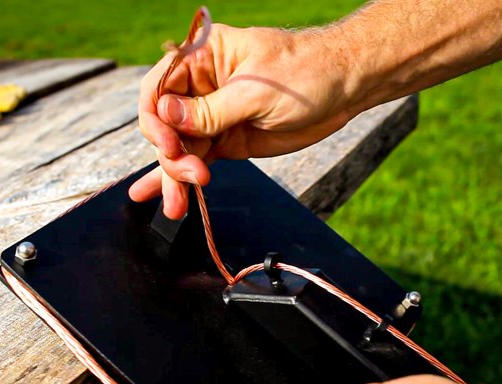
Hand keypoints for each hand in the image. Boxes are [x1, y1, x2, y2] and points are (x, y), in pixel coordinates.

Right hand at [131, 23, 356, 218]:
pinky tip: (171, 200)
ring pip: (179, 149)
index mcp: (202, 58)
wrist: (344, 87)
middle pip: (165, 125)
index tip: (170, 145)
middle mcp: (200, 87)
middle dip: (172, 155)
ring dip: (175, 177)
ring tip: (178, 207)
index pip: (158, 88)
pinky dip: (184, 181)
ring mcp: (212, 116)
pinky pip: (196, 160)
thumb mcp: (256, 92)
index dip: (156, 120)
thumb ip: (210, 110)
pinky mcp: (226, 140)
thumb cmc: (306, 71)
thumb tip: (167, 115)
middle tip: (193, 176)